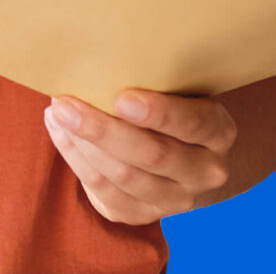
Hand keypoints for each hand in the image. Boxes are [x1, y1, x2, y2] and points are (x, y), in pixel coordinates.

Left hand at [43, 88, 238, 224]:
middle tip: (65, 104)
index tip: (121, 98)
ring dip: (83, 145)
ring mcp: (176, 199)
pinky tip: (60, 132)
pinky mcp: (143, 215)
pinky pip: (104, 192)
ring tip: (57, 113)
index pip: (193, 124)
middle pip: (153, 154)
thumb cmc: (170, 107)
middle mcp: (205, 171)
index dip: (159, 113)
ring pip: (125, 177)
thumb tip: (96, 60)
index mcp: (218, 132)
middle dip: (103, 130)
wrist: (185, 157)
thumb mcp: (177, 91)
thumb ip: (152, 81)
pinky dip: (77, 161)